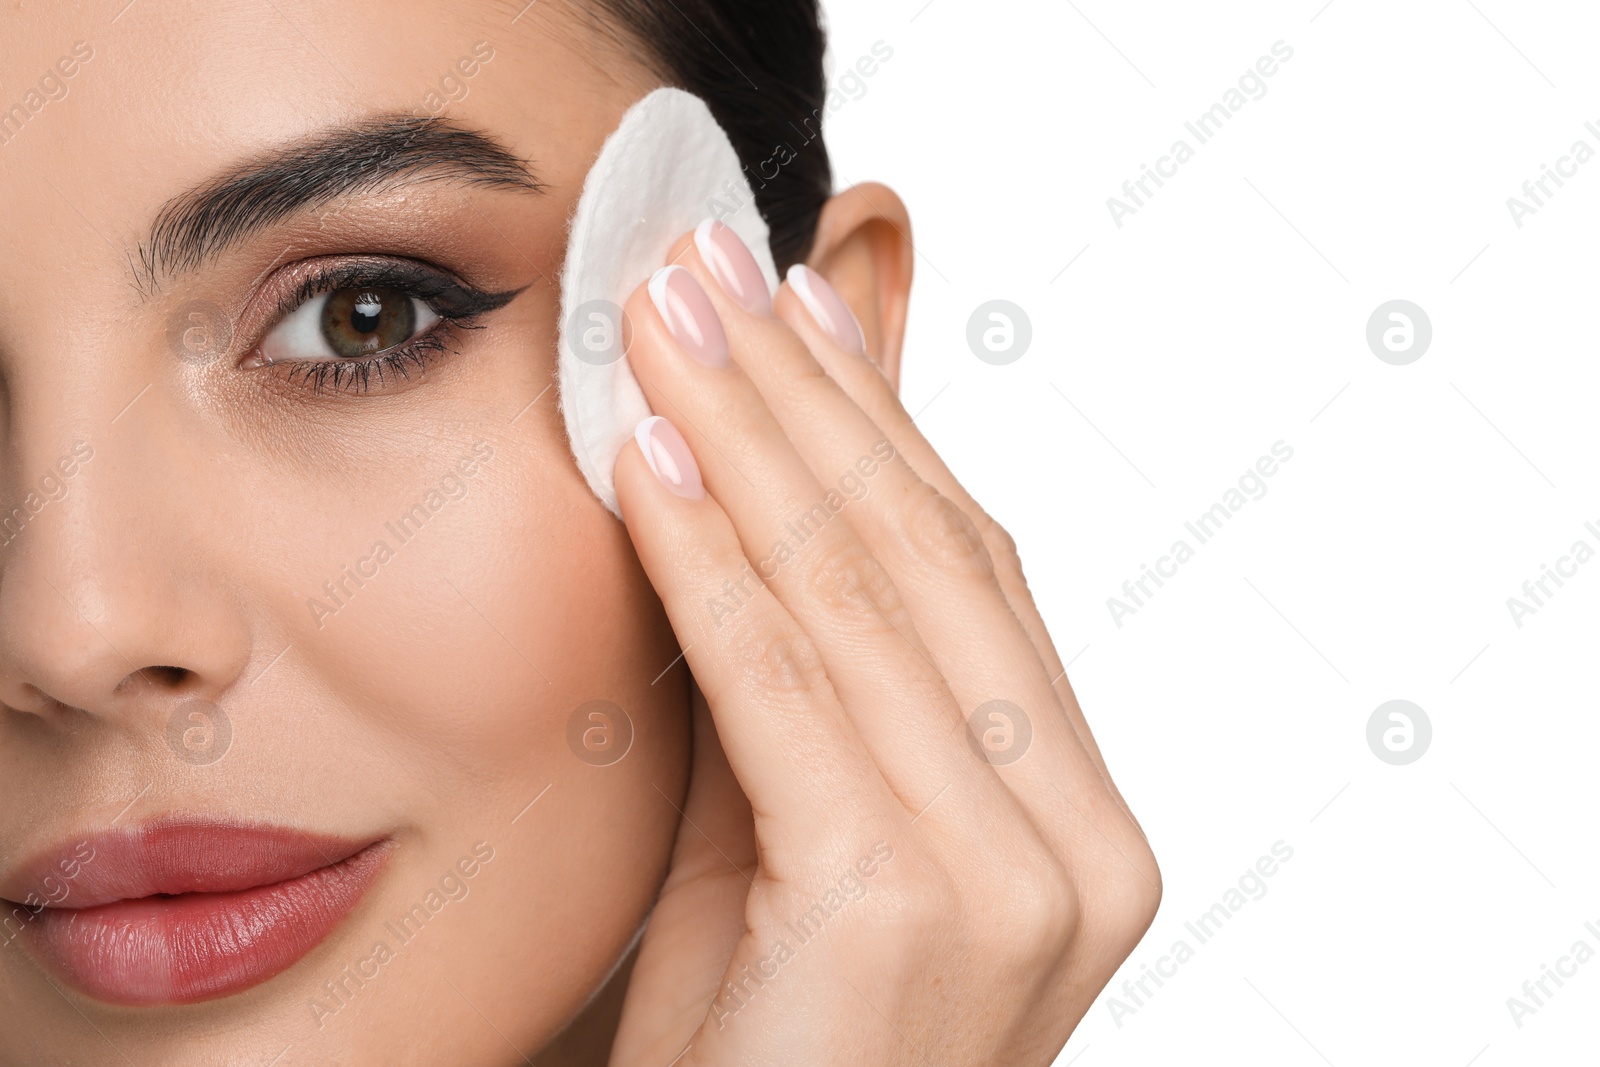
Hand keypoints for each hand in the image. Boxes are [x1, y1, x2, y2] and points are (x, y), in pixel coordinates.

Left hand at [605, 212, 1159, 1065]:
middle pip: (933, 556)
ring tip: (669, 324)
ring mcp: (1018, 883)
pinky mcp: (913, 911)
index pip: (971, 565)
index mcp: (1072, 813)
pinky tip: (657, 462)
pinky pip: (792, 693)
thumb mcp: (790, 821)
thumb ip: (802, 662)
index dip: (876, 419)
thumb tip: (756, 477)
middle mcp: (1078, 839)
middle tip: (712, 271)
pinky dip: (718, 566)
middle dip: (810, 396)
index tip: (792, 304)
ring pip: (871, 599)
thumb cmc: (753, 1034)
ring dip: (755, 442)